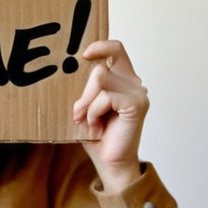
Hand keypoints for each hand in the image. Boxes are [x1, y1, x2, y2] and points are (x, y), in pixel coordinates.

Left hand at [72, 40, 148, 192]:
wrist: (109, 161)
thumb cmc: (97, 134)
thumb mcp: (86, 105)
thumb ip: (86, 86)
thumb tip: (70, 68)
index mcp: (123, 79)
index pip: (116, 49)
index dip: (101, 46)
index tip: (84, 54)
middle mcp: (133, 82)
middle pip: (101, 68)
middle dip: (83, 92)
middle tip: (78, 113)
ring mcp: (138, 92)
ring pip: (101, 80)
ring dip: (87, 103)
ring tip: (89, 120)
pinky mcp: (137, 104)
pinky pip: (106, 97)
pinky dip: (94, 111)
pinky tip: (97, 125)